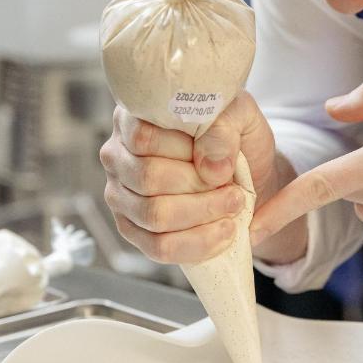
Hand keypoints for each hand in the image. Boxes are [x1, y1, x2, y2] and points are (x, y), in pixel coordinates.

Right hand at [100, 92, 277, 264]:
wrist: (245, 167)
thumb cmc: (232, 134)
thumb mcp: (238, 114)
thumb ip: (223, 130)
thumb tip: (210, 168)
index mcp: (135, 116)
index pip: (144, 137)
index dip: (186, 151)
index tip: (220, 155)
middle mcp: (118, 155)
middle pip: (148, 178)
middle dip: (200, 188)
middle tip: (234, 188)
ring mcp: (120, 194)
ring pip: (154, 215)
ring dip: (203, 214)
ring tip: (233, 206)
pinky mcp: (132, 229)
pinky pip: (159, 247)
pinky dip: (199, 243)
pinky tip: (225, 232)